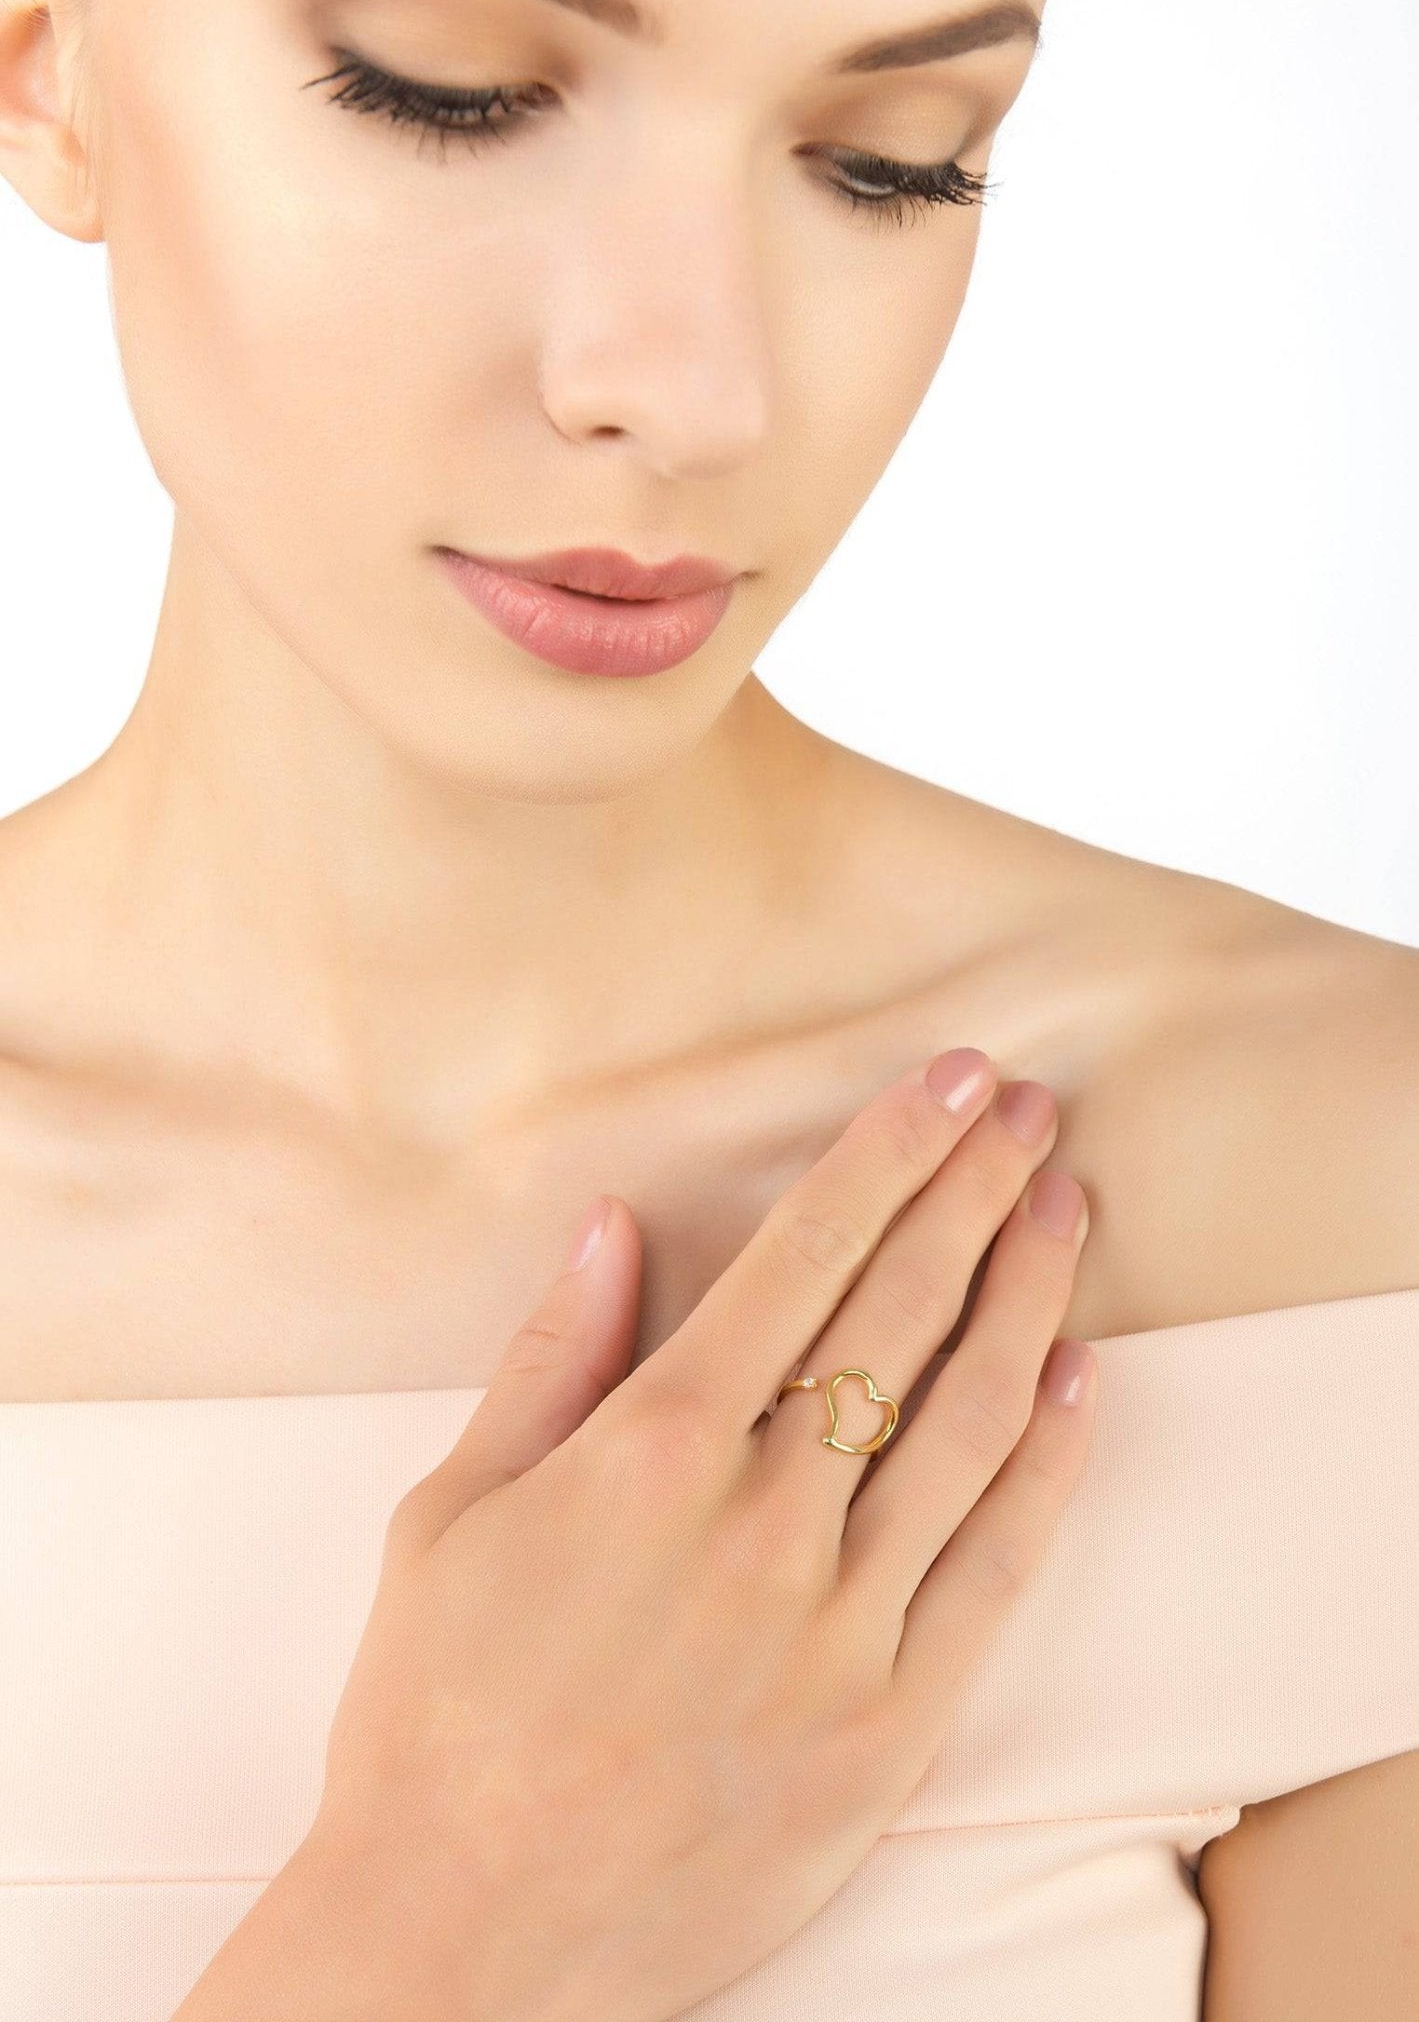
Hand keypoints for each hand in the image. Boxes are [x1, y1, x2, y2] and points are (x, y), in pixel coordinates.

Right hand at [306, 1048, 1094, 2021]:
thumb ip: (547, 1360)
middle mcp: (763, 1519)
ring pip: (968, 1420)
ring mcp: (840, 1622)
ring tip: (1065, 1206)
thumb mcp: (451, 1514)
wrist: (467, 1937)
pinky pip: (997, 1566)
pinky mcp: (891, 1722)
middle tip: (1029, 1107)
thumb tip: (611, 1225)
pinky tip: (1075, 1380)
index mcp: (652, 1451)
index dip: (887, 1152)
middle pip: (900, 1312)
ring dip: (1027, 1296)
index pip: (804, 1258)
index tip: (950, 1080)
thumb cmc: (436, 1714)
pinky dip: (1045, 1461)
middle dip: (973, 1190)